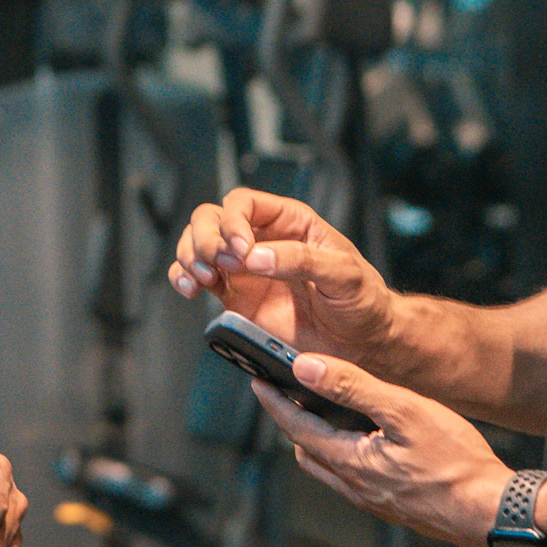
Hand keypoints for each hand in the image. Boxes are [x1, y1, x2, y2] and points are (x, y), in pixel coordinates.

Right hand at [169, 188, 396, 366]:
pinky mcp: (236, 298)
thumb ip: (302, 260)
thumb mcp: (344, 273)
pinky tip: (190, 288)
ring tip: (202, 278)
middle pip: (212, 218)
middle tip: (218, 263)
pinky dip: (183, 279)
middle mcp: (262, 239)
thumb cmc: (362, 299)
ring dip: (189, 256)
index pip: (245, 203)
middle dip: (206, 238)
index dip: (234, 221)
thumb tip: (258, 257)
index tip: (241, 249)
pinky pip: (197, 278)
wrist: (363, 342)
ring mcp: (245, 269)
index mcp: (289, 222)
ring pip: (198, 245)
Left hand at [251, 353, 511, 546]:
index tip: (257, 380)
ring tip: (322, 411)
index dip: (274, 403)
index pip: (297, 428)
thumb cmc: (456, 462)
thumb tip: (305, 369)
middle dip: (292, 421)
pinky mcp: (394, 507)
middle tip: (286, 393)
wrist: (492, 513)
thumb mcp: (404, 411)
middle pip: (308, 450)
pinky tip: (364, 440)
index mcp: (350, 463)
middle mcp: (355, 487)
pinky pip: (353, 479)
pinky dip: (342, 454)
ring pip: (329, 468)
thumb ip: (353, 387)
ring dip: (317, 440)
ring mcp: (374, 501)